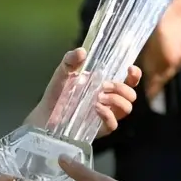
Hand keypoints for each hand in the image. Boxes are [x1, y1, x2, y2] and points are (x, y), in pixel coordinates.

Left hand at [26, 48, 140, 138]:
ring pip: (127, 108)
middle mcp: (110, 100)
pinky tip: (96, 108)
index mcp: (106, 85)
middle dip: (122, 88)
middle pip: (132, 95)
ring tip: (99, 97)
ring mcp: (107, 115)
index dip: (135, 75)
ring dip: (116, 100)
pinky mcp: (100, 128)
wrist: (46, 114)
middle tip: (104, 85)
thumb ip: (71, 60)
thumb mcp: (63, 72)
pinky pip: (113, 124)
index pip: (129, 81)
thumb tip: (82, 51)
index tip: (130, 69)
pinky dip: (107, 114)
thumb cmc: (58, 93)